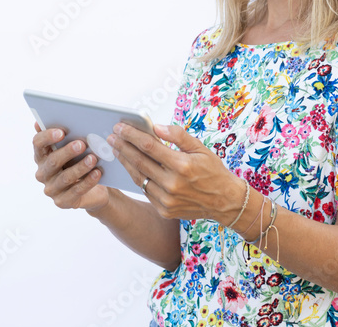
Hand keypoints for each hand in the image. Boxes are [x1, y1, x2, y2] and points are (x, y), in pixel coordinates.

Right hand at [32, 122, 108, 212]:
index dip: (47, 136)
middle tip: (82, 144)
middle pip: (52, 161)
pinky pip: (75, 191)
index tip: (62, 131)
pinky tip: (97, 173)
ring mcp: (51, 189)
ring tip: (93, 159)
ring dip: (80, 167)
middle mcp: (43, 173)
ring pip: (65, 177)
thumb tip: (65, 117)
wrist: (93, 189)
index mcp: (42, 155)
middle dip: (67, 152)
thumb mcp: (75, 148)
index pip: (38, 143)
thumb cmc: (81, 162)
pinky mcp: (62, 202)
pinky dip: (87, 181)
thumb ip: (67, 134)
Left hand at [107, 123, 241, 221]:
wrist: (225, 202)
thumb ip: (177, 135)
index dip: (132, 135)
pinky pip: (145, 191)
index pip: (149, 146)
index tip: (120, 128)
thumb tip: (155, 127)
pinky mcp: (165, 210)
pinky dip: (137, 177)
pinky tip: (131, 167)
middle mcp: (172, 184)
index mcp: (182, 165)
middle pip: (139, 161)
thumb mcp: (200, 148)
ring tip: (117, 150)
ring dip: (125, 162)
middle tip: (112, 137)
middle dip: (123, 147)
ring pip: (138, 178)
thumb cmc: (212, 171)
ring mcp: (167, 200)